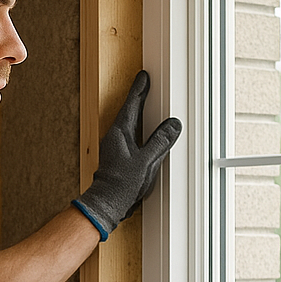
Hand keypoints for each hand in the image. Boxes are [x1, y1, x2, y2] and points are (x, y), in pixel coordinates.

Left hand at [73, 71, 181, 239]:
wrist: (108, 204)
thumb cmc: (122, 184)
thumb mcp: (147, 161)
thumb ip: (160, 141)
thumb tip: (173, 125)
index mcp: (119, 133)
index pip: (131, 105)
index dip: (138, 90)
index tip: (143, 77)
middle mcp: (115, 138)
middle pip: (129, 112)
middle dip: (138, 99)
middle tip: (145, 86)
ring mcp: (115, 148)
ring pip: (129, 125)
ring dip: (138, 114)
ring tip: (147, 106)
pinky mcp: (119, 158)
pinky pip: (131, 137)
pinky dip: (139, 130)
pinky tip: (145, 136)